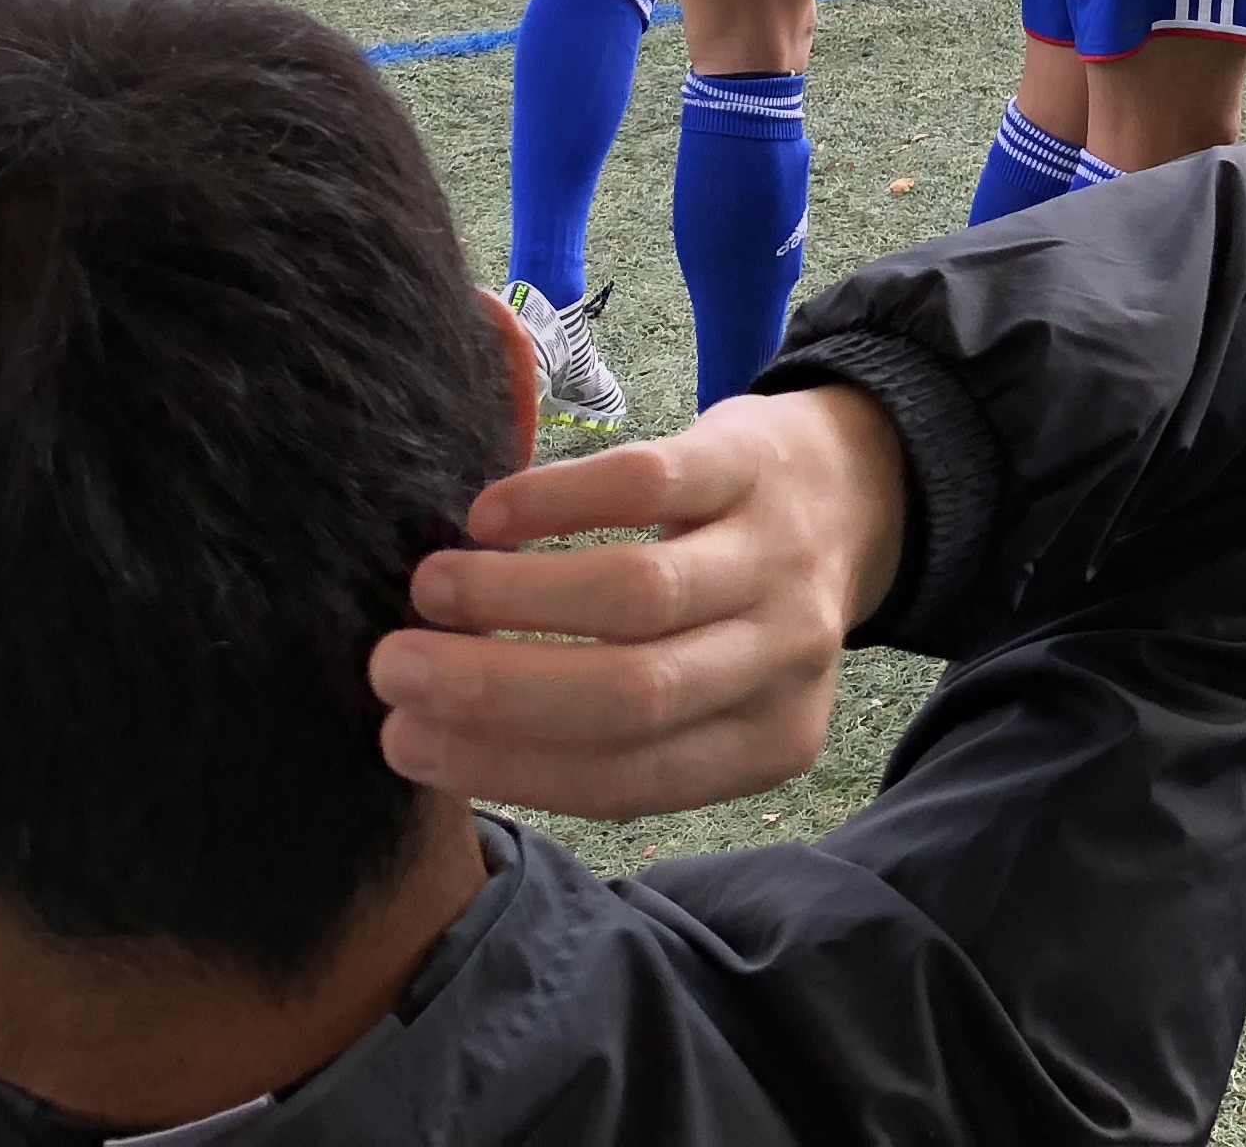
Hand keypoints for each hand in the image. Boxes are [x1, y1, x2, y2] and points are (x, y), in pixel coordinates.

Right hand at [371, 384, 907, 820]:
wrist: (852, 486)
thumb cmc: (740, 611)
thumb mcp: (710, 693)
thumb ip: (612, 731)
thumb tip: (438, 740)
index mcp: (768, 742)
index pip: (625, 781)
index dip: (502, 765)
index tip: (401, 742)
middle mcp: (783, 657)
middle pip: (631, 695)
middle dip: (493, 692)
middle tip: (393, 670)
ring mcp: (776, 557)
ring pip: (636, 595)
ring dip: (513, 598)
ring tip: (428, 590)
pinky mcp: (750, 464)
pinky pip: (645, 486)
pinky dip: (556, 502)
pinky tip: (489, 516)